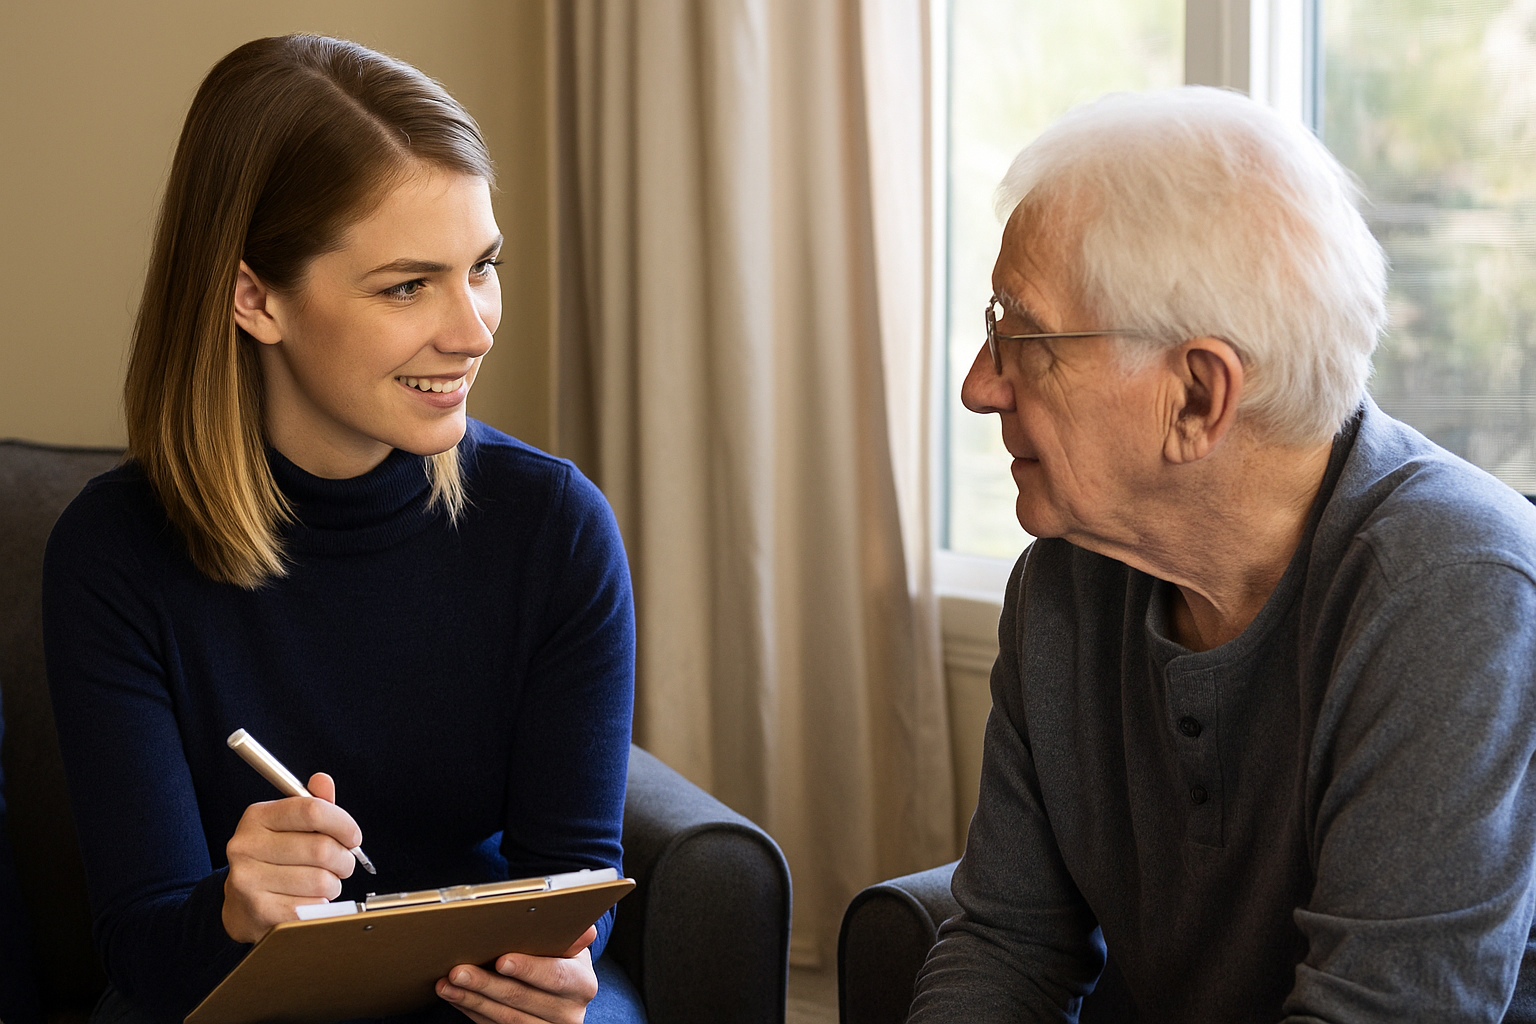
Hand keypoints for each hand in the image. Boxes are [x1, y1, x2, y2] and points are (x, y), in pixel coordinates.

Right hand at [221, 772, 360, 942]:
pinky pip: (311, 906)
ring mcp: (248, 879)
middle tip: (342, 865)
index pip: (311, 810)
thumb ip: (312, 804)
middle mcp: (247, 845)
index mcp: (257, 817)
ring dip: (333, 885)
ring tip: (323, 883)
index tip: (353, 837)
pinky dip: (320, 905)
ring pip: (321, 880)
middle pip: (322, 848)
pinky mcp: (258, 910)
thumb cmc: (275, 860)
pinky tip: (309, 900)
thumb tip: (323, 781)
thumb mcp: (289, 826)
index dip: (343, 823)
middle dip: (344, 859)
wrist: (242, 905)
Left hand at [436, 925, 598, 1023]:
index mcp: (582, 985)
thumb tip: (586, 929)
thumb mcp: (570, 948)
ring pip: (505, 1018)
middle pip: (522, 1000)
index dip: (528, 969)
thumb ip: (572, 939)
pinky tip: (457, 997)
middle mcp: (569, 1014)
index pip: (555, 977)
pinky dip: (473, 1012)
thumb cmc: (562, 960)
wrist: (563, 992)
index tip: (501, 961)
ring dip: (471, 1000)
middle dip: (486, 984)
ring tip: (447, 985)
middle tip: (458, 971)